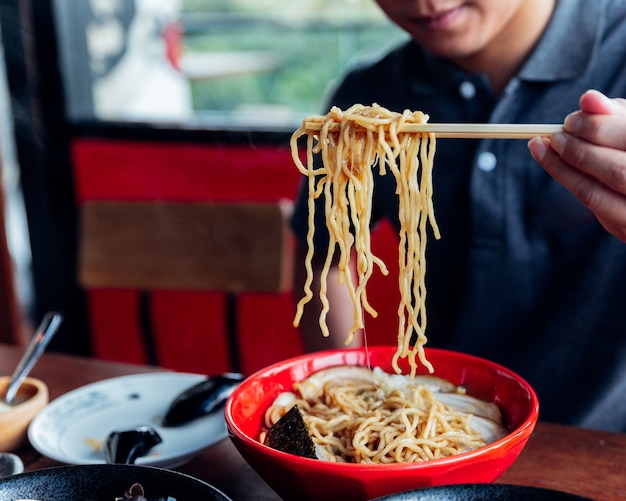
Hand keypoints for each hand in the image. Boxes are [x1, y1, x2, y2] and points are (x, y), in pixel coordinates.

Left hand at [528, 89, 625, 242]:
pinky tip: (557, 165)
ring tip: (543, 147)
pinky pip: (591, 209)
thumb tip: (587, 99)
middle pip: (615, 171)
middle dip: (578, 150)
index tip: (570, 120)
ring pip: (594, 194)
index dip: (597, 129)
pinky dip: (570, 183)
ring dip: (562, 169)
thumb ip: (614, 115)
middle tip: (555, 135)